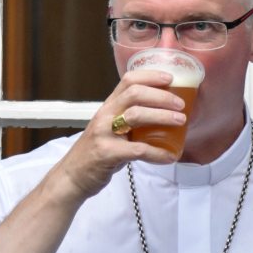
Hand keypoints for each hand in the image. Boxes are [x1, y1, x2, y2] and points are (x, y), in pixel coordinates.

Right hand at [54, 68, 186, 199]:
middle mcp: (105, 116)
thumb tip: (161, 116)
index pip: (128, 81)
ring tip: (180, 121)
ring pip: (136, 115)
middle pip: (135, 94)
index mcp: (108, 107)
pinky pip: (138, 150)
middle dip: (161, 96)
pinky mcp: (107, 153)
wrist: (72, 177)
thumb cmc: (94, 153)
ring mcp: (104, 134)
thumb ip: (129, 121)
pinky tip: (169, 156)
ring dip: (162, 116)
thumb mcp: (109, 130)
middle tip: (180, 104)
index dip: (150, 76)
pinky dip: (157, 153)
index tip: (169, 78)